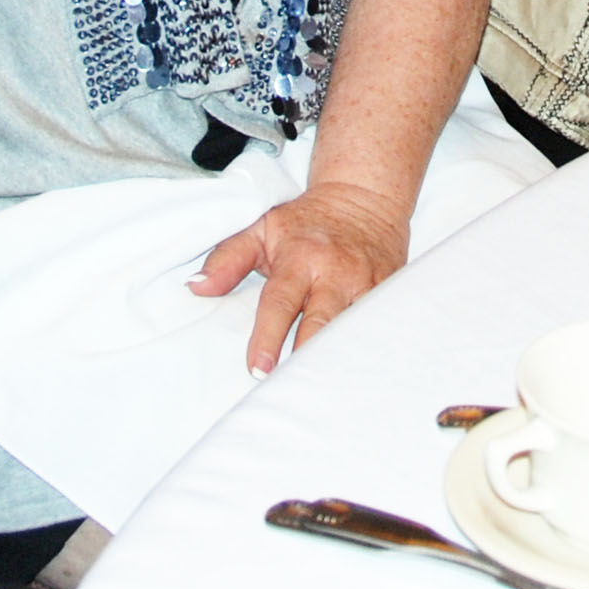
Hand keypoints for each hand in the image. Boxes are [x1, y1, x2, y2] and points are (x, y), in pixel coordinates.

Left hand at [190, 179, 410, 374]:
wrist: (364, 195)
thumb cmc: (306, 221)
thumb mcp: (261, 229)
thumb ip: (227, 259)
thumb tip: (195, 287)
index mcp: (300, 258)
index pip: (280, 302)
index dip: (267, 336)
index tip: (257, 369)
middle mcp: (336, 272)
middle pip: (323, 322)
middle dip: (307, 357)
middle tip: (290, 391)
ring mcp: (368, 283)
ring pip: (355, 329)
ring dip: (340, 360)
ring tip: (326, 393)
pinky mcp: (392, 291)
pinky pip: (381, 325)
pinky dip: (371, 350)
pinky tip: (362, 376)